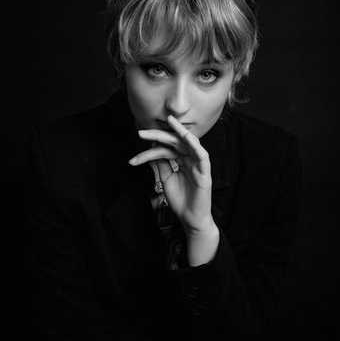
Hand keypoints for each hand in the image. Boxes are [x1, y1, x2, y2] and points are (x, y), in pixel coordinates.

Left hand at [127, 115, 214, 234]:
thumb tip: (151, 150)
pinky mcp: (205, 173)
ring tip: (169, 121)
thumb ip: (161, 165)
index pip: (166, 148)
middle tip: (141, 132)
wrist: (189, 218)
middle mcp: (190, 160)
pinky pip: (203, 156)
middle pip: (176, 142)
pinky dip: (196, 145)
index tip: (134, 156)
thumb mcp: (166, 179)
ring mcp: (198, 165)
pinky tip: (187, 137)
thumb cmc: (180, 200)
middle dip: (159, 135)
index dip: (150, 148)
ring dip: (180, 132)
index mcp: (182, 161)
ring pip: (190, 143)